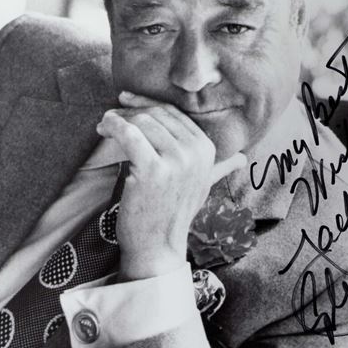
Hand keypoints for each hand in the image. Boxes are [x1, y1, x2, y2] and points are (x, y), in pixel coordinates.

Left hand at [96, 91, 246, 280]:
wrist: (158, 245)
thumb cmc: (174, 212)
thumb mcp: (203, 185)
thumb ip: (221, 167)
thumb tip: (243, 157)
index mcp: (208, 149)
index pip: (175, 113)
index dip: (148, 103)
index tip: (127, 102)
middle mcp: (197, 152)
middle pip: (158, 114)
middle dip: (131, 111)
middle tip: (111, 118)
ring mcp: (177, 161)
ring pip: (143, 122)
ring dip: (118, 120)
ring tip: (105, 126)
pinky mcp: (154, 170)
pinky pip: (129, 135)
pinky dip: (113, 127)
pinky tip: (103, 129)